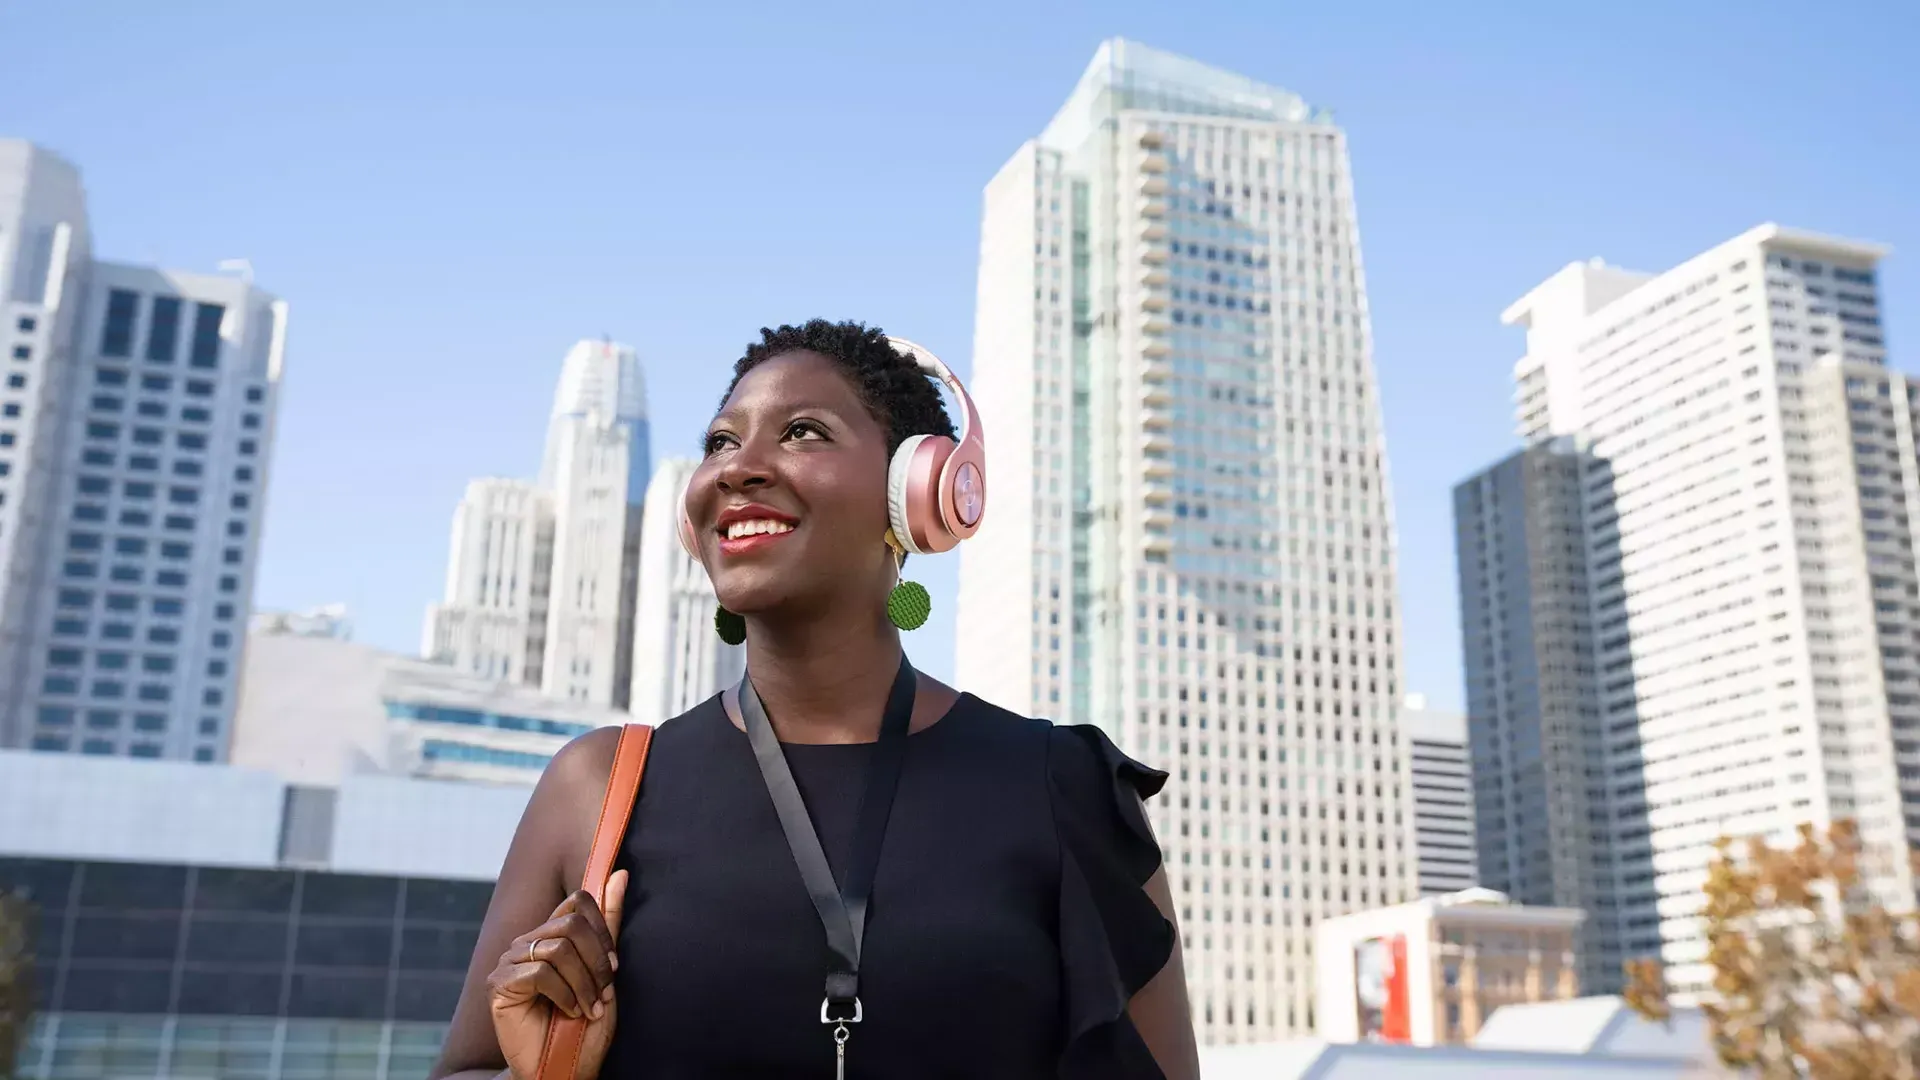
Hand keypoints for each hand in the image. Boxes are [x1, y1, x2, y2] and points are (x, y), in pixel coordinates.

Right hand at [487, 870, 628, 1079]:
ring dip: (584, 984)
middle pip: (571, 925)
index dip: (602, 933)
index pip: (578, 902)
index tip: (613, 968)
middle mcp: (526, 941)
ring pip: (559, 948)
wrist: (563, 1066)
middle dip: (596, 962)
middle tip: (603, 993)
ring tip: (589, 1008)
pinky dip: (565, 995)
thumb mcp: (604, 970)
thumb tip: (619, 874)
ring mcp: (509, 961)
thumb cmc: (584, 1023)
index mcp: (550, 935)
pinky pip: (541, 972)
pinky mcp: (498, 984)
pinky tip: (569, 1012)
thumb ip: (608, 924)